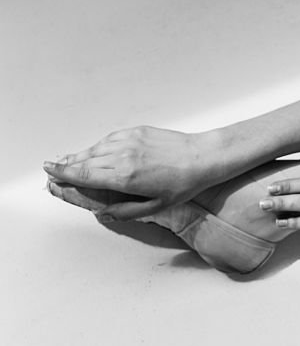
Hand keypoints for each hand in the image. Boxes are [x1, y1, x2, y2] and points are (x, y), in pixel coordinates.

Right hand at [42, 126, 219, 219]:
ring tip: (70, 161)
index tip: (49, 171)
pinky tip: (97, 152)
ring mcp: (129, 141)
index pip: (85, 175)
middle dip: (67, 165)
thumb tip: (103, 213)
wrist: (203, 157)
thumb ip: (126, 211)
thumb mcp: (156, 206)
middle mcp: (122, 156)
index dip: (64, 173)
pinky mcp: (136, 131)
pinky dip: (100, 146)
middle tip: (53, 169)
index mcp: (124, 177)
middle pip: (85, 160)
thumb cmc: (183, 184)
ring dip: (81, 155)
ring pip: (96, 148)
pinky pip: (110, 139)